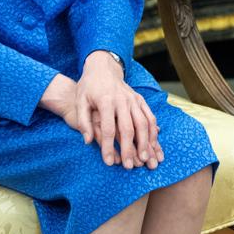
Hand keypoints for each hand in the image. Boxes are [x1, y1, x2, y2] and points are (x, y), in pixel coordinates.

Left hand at [68, 52, 161, 169]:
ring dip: (146, 143)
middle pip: (128, 128)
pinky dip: (153, 132)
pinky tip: (153, 145)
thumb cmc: (89, 87)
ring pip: (143, 123)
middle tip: (131, 166)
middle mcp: (122, 100)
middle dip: (130, 149)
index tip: (109, 163)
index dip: (108, 147)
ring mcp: (134, 99)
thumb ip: (83, 121)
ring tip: (146, 159)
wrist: (103, 68)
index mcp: (105, 101)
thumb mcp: (80, 101)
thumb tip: (87, 141)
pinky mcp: (140, 99)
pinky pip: (150, 117)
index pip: (107, 129)